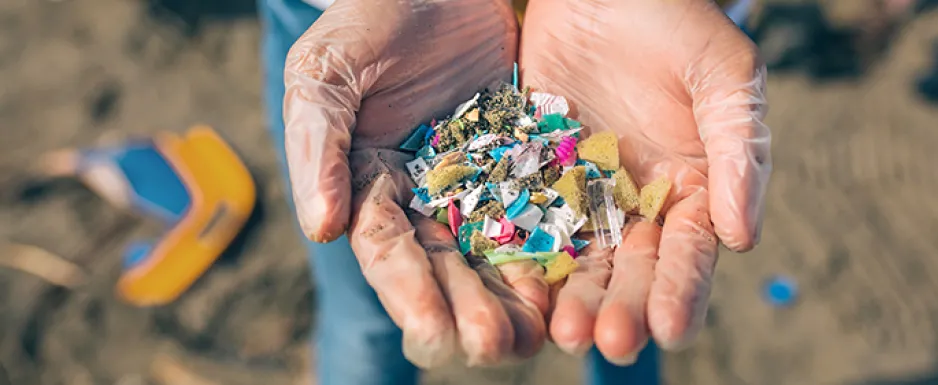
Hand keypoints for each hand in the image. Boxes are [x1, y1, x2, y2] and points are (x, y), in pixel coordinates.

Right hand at [284, 0, 547, 366]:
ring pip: (496, 248)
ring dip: (514, 295)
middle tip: (497, 347)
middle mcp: (424, 196)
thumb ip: (318, 148)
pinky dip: (553, 244)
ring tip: (538, 335)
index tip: (432, 332)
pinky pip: (541, 205)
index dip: (408, 292)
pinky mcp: (524, 158)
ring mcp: (477, 180)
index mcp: (369, 185)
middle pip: (446, 264)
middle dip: (469, 308)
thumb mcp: (326, 75)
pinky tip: (572, 279)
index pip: (387, 249)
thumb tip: (321, 228)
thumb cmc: (367, 19)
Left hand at [520, 0, 771, 363]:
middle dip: (622, 308)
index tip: (670, 328)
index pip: (690, 251)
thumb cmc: (677, 20)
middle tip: (609, 341)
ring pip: (577, 258)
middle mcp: (638, 202)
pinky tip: (515, 287)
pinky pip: (526, 220)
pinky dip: (521, 256)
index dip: (682, 291)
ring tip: (560, 331)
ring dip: (571, 298)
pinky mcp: (534, 173)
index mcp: (694, 189)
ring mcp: (582, 192)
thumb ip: (740, 152)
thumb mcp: (724, 75)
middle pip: (631, 269)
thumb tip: (743, 239)